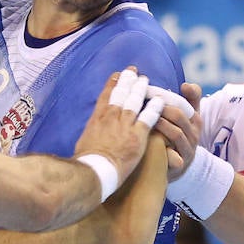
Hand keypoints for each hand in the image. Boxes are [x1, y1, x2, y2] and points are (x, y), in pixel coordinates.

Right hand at [74, 69, 159, 188]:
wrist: (93, 172)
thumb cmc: (86, 163)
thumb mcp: (83, 142)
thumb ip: (91, 134)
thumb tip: (90, 135)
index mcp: (97, 119)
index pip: (106, 96)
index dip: (112, 84)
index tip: (117, 75)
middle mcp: (111, 117)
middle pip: (121, 93)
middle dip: (127, 80)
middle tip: (134, 71)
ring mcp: (125, 125)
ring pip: (134, 101)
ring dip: (141, 89)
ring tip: (146, 80)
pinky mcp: (137, 136)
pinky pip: (148, 118)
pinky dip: (154, 108)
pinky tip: (160, 100)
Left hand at [152, 81, 200, 177]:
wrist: (177, 167)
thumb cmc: (177, 136)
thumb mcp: (183, 118)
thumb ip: (184, 100)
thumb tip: (185, 85)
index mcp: (195, 119)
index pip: (195, 99)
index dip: (189, 93)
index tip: (179, 86)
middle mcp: (194, 133)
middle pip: (180, 115)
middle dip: (163, 107)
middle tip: (147, 101)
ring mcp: (188, 149)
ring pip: (176, 134)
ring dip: (161, 125)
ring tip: (146, 119)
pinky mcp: (180, 164)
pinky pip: (173, 156)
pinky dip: (164, 150)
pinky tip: (151, 144)